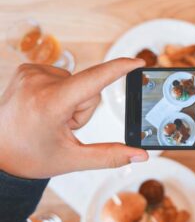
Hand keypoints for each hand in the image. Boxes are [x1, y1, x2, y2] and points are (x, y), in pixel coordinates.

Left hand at [0, 58, 147, 178]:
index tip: (138, 62)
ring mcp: (30, 73)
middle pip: (89, 89)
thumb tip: (140, 156)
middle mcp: (38, 82)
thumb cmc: (31, 157)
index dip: (119, 69)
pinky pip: (63, 77)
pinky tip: (44, 107)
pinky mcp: (28, 69)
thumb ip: (111, 156)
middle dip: (84, 109)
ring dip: (72, 101)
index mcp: (50, 104)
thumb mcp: (73, 159)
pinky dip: (61, 93)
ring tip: (51, 118)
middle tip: (63, 126)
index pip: (94, 81)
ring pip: (77, 83)